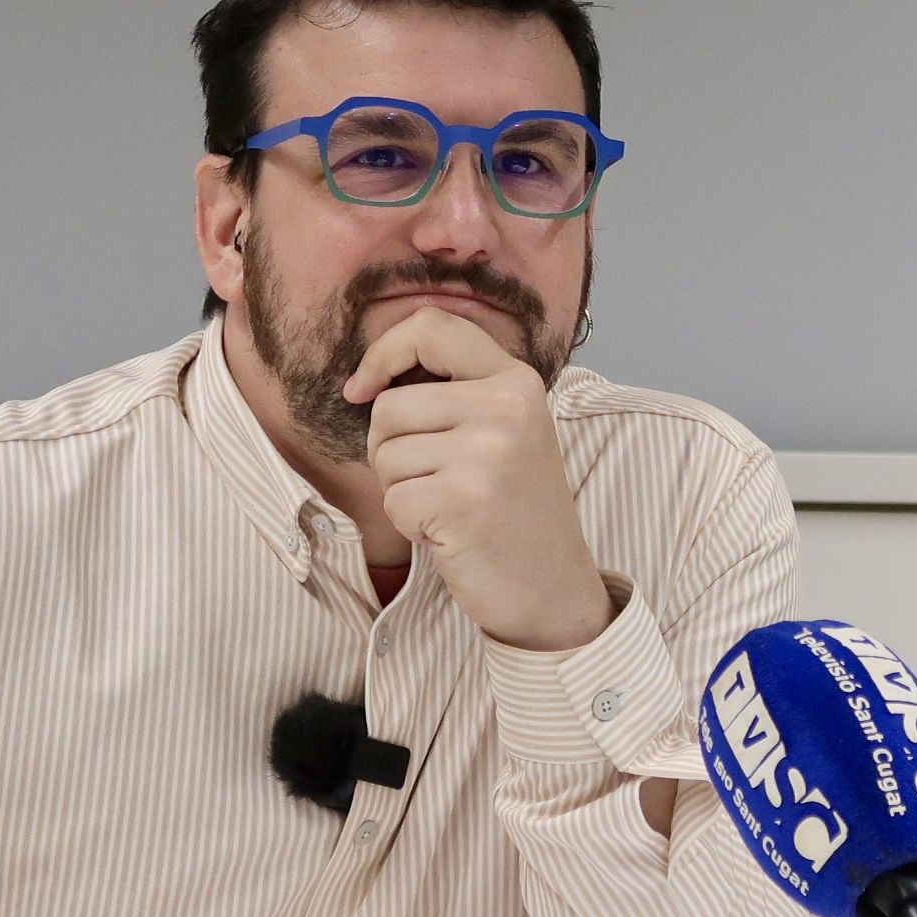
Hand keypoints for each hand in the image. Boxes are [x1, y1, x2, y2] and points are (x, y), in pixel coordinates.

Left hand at [344, 309, 612, 651]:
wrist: (554, 589)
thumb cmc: (515, 513)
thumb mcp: (506, 433)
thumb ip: (458, 394)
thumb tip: (367, 382)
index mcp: (516, 381)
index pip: (432, 327)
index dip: (384, 352)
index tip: (363, 389)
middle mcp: (506, 408)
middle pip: (389, 405)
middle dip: (390, 449)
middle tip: (434, 481)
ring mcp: (488, 453)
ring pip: (385, 455)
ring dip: (401, 490)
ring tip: (448, 507)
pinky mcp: (464, 500)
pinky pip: (392, 501)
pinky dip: (409, 525)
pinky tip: (449, 533)